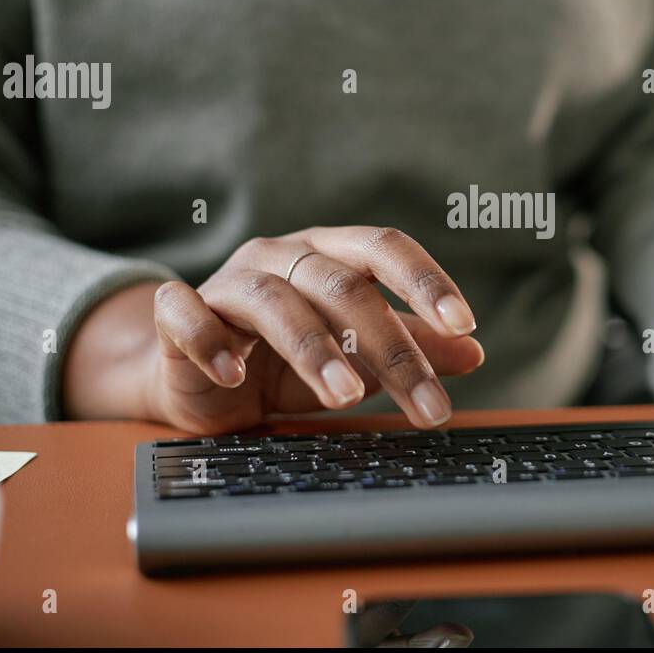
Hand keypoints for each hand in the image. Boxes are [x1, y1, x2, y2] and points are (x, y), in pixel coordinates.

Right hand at [63, 227, 483, 433]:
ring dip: (313, 348)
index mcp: (330, 254)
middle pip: (342, 285)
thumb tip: (473, 352)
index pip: (385, 249)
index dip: (426, 281)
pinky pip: (187, 313)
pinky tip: (234, 375)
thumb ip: (410, 347)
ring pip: (274, 300)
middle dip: (390, 347)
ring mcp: (228, 280)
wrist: (196, 378)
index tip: (465, 324)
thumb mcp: (355, 356)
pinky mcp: (179, 312)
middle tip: (426, 403)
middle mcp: (281, 256)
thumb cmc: (282, 362)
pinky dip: (210, 342)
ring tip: (346, 397)